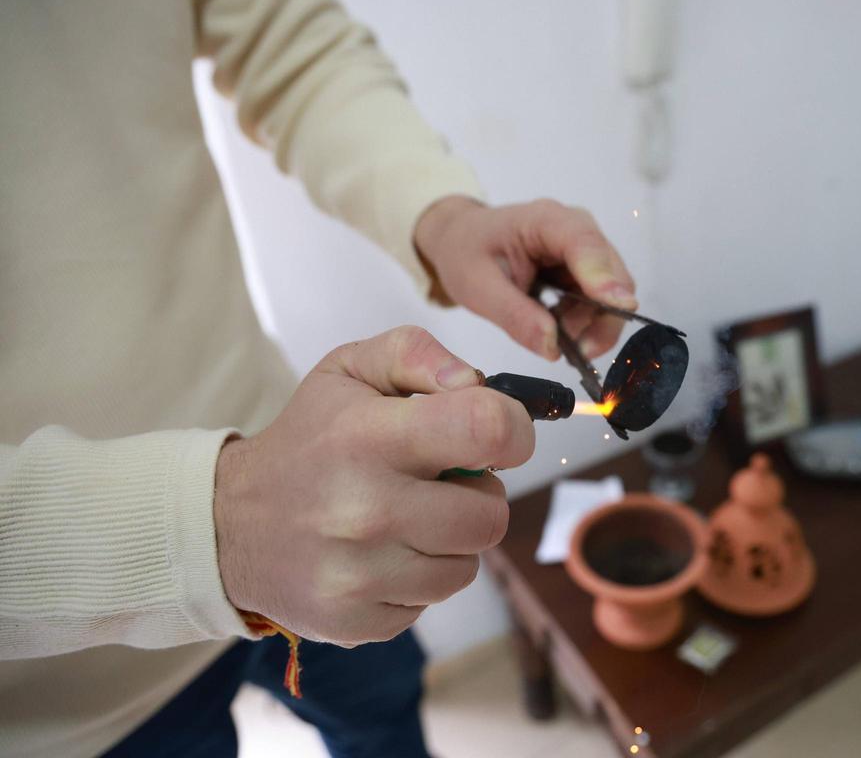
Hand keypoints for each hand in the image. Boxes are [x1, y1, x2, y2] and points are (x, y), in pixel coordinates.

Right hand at [214, 326, 533, 645]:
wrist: (229, 522)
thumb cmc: (310, 438)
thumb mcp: (351, 371)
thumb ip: (419, 356)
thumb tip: (476, 383)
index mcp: (370, 437)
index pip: (487, 429)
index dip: (513, 431)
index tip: (500, 436)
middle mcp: (366, 509)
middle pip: (490, 516)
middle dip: (479, 494)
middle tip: (440, 481)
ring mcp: (358, 574)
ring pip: (467, 565)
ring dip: (450, 541)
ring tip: (408, 516)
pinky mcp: (355, 621)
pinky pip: (430, 602)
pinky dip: (417, 578)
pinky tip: (381, 554)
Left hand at [414, 196, 637, 359]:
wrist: (462, 239)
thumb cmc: (467, 252)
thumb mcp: (478, 287)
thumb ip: (514, 316)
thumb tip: (552, 348)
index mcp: (545, 221)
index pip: (585, 244)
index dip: (605, 278)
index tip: (621, 308)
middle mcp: (575, 229)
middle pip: (612, 274)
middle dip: (601, 318)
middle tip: (574, 350)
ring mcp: (584, 250)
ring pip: (612, 294)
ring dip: (592, 325)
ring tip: (555, 338)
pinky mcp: (585, 270)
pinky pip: (600, 303)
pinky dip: (585, 324)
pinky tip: (558, 329)